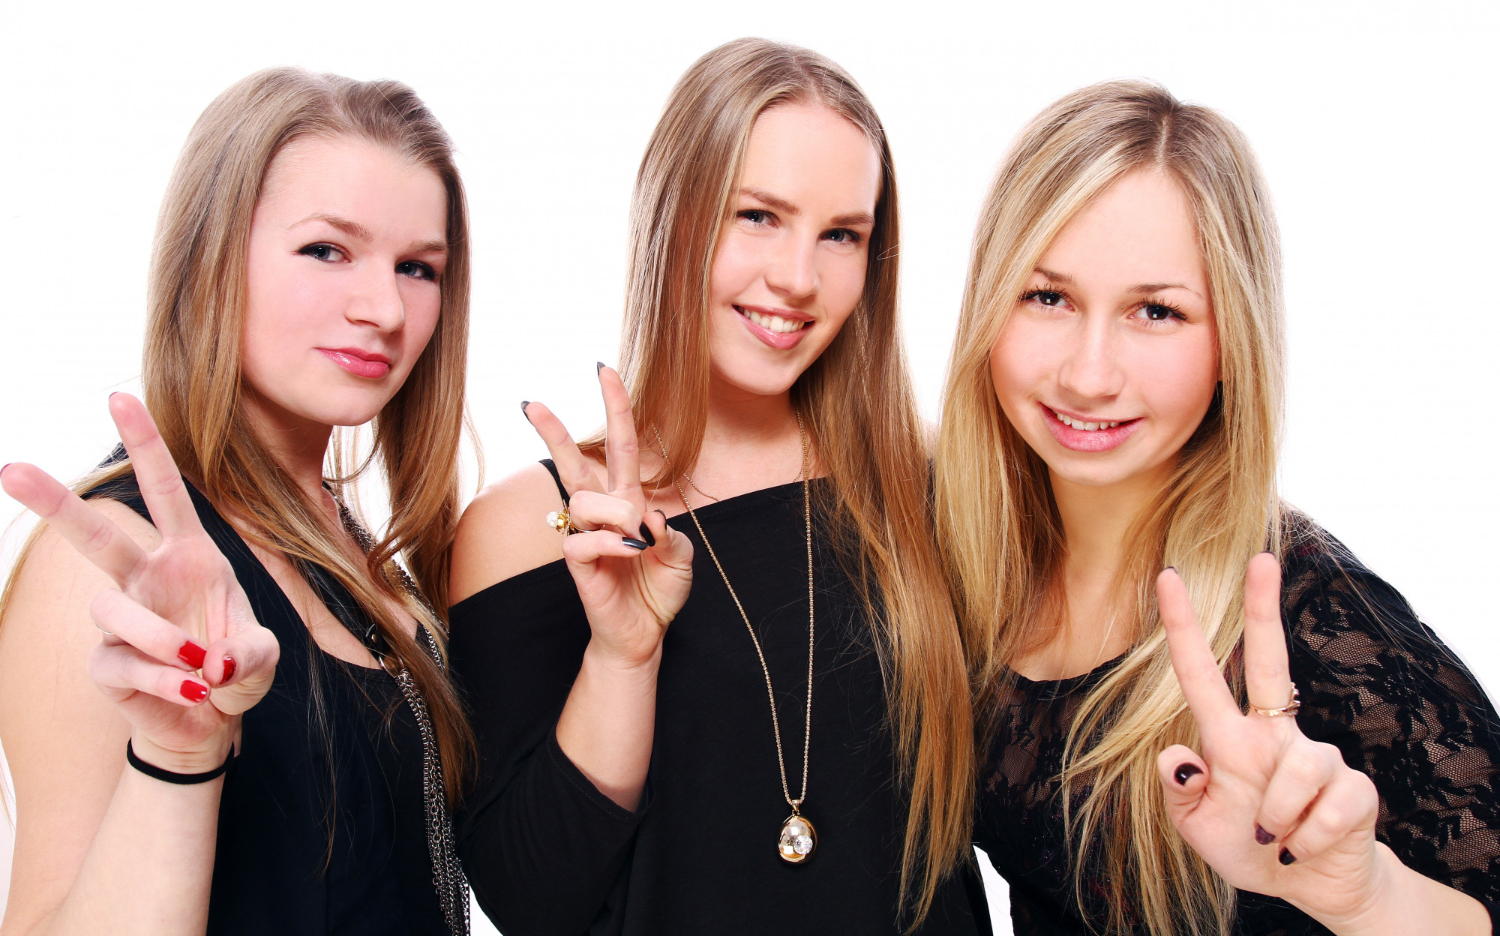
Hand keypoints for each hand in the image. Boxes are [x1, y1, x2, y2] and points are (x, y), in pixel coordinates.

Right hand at [1, 394, 278, 771]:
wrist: (212, 722)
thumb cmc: (233, 670)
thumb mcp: (261, 656)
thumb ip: (248, 653)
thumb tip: (209, 663)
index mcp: (189, 557)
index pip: (165, 492)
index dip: (145, 446)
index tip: (118, 397)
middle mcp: (148, 580)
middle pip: (96, 536)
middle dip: (56, 504)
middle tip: (10, 470)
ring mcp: (122, 621)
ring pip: (113, 610)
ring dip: (160, 640)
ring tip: (200, 669)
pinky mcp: (107, 664)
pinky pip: (124, 665)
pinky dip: (164, 683)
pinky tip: (191, 695)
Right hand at [521, 365, 693, 670]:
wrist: (645, 634)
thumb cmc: (659, 591)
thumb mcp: (681, 558)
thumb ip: (672, 534)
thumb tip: (648, 515)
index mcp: (629, 500)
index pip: (619, 446)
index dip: (616, 408)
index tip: (604, 369)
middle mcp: (603, 513)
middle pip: (574, 462)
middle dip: (554, 431)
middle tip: (531, 402)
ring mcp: (587, 536)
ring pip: (586, 500)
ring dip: (617, 515)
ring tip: (637, 542)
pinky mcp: (577, 565)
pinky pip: (583, 540)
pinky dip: (611, 544)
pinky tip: (628, 553)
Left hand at [1156, 552, 1383, 927]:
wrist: (1313, 886)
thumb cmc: (1250, 847)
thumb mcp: (1198, 828)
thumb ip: (1180, 794)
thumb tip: (1174, 755)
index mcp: (1230, 738)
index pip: (1201, 675)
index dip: (1183, 629)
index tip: (1168, 577)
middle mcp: (1272, 735)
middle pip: (1270, 662)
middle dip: (1264, 608)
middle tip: (1260, 558)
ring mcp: (1316, 757)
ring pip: (1293, 774)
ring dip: (1276, 821)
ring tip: (1276, 840)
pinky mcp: (1354, 788)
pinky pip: (1324, 811)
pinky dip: (1305, 841)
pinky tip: (1305, 847)